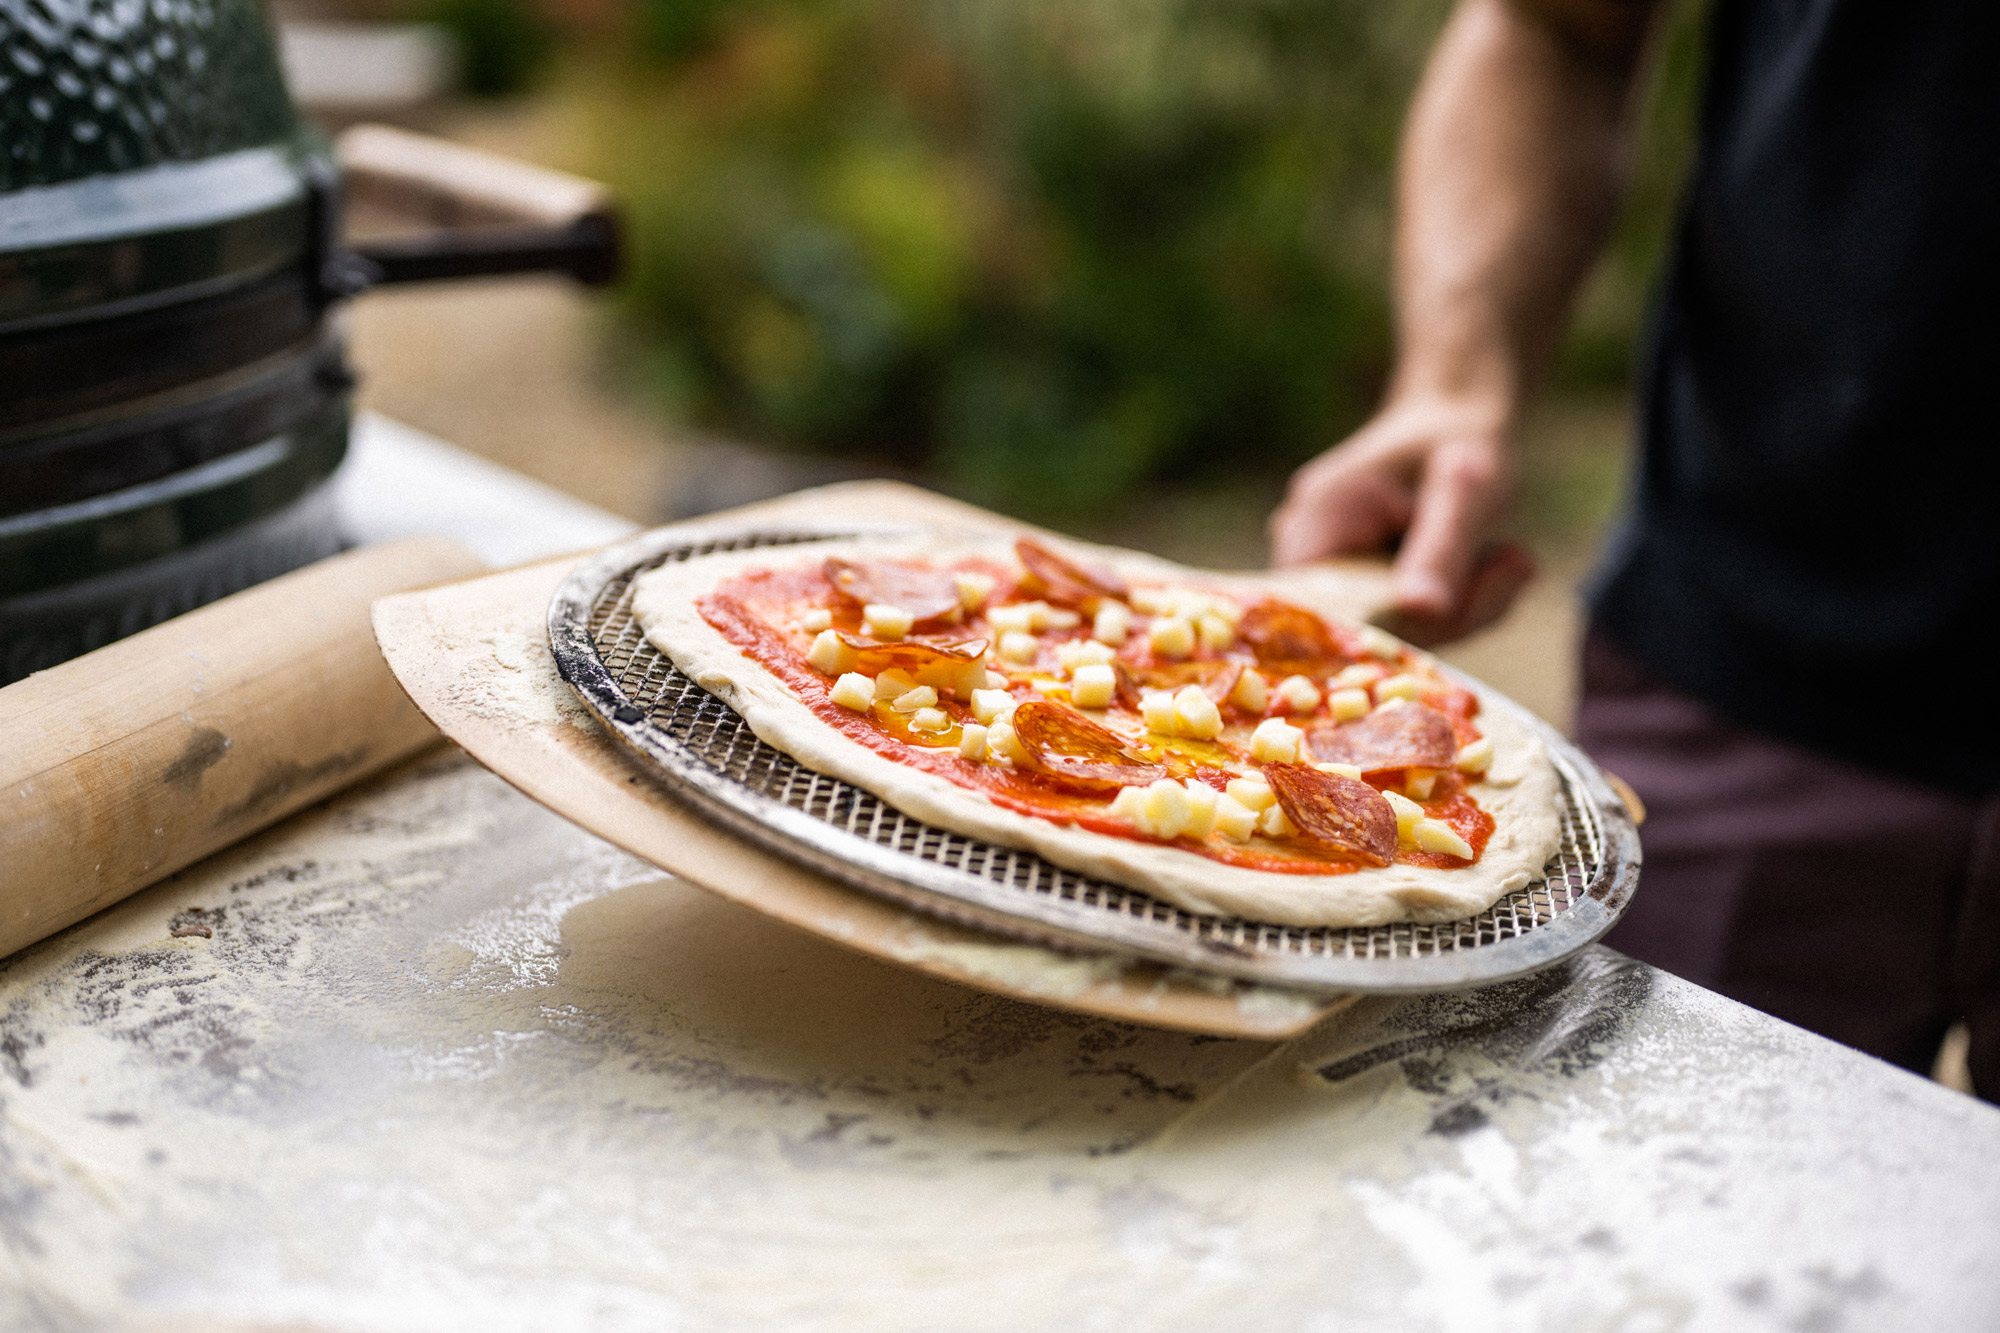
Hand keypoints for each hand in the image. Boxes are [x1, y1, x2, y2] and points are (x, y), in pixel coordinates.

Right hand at [1268, 399, 1533, 646]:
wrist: (1456, 416)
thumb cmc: (1457, 436)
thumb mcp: (1463, 488)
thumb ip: (1441, 549)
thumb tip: (1422, 612)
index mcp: (1316, 521)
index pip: (1326, 612)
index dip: (1387, 632)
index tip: (1459, 608)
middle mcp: (1308, 551)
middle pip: (1367, 627)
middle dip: (1446, 616)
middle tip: (1512, 567)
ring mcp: (1333, 569)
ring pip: (1395, 629)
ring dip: (1462, 607)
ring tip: (1511, 557)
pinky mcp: (1363, 582)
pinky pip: (1409, 618)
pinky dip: (1457, 602)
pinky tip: (1493, 563)